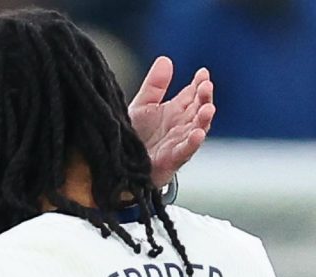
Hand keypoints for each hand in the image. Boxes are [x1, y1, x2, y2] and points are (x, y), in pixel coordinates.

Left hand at [128, 56, 215, 187]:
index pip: (193, 94)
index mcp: (176, 111)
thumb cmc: (135, 137)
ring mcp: (178, 143)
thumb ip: (155, 85)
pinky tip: (197, 134)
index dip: (199, 84)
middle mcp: (181, 126)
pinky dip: (192, 143)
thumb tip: (165, 59)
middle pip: (199, 109)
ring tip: (208, 108)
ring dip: (204, 119)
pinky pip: (185, 151)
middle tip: (206, 86)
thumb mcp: (142, 106)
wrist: (121, 164)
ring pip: (198, 129)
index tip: (202, 73)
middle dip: (204, 98)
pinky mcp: (171, 160)